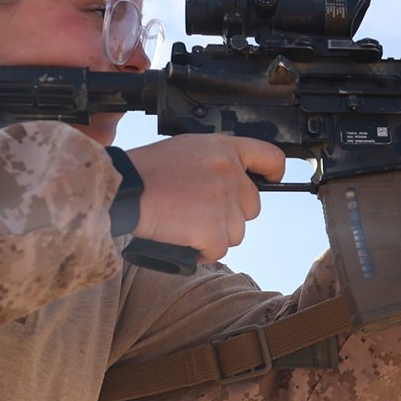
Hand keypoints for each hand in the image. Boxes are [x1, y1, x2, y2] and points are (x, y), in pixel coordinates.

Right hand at [125, 136, 286, 263]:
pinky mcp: (215, 230)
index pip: (270, 156)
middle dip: (230, 215)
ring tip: (185, 224)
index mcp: (223, 149)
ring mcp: (225, 202)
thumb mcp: (186, 150)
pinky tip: (182, 238)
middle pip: (252, 206)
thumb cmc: (146, 172)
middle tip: (200, 213)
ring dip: (214, 235)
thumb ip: (214, 163)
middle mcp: (230, 173)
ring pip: (236, 233)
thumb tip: (229, 184)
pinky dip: (201, 251)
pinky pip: (218, 250)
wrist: (127, 190)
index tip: (271, 180)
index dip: (273, 172)